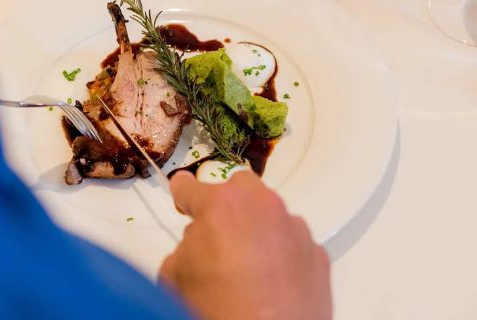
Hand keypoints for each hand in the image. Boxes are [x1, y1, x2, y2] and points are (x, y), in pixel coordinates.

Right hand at [159, 171, 331, 319]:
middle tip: (216, 232)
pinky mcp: (317, 255)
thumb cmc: (218, 309)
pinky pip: (294, 242)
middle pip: (241, 186)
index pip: (191, 186)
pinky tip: (270, 280)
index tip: (182, 194)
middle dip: (227, 204)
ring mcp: (295, 230)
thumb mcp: (174, 276)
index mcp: (221, 206)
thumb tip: (197, 245)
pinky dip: (281, 253)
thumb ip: (184, 247)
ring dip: (257, 228)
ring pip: (271, 214)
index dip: (182, 192)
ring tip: (246, 263)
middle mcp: (262, 208)